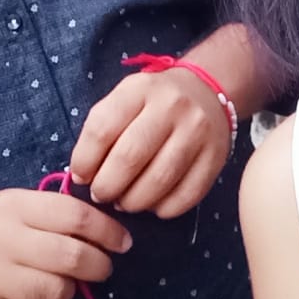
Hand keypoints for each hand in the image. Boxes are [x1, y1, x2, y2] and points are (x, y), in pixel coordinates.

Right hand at [0, 189, 129, 298]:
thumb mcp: (7, 205)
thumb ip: (49, 214)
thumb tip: (103, 233)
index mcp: (14, 206)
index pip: (75, 215)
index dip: (107, 231)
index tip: (122, 243)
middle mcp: (4, 240)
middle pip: (72, 257)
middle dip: (98, 266)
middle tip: (101, 269)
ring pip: (57, 292)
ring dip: (69, 293)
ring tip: (58, 286)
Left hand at [69, 66, 230, 218]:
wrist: (206, 92)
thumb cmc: (153, 102)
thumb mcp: (124, 99)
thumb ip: (102, 130)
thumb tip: (84, 177)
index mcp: (140, 89)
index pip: (102, 129)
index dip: (84, 161)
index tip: (81, 176)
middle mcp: (172, 106)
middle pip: (130, 158)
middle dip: (107, 186)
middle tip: (101, 195)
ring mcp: (198, 131)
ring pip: (159, 181)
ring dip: (134, 202)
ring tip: (125, 202)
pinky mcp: (216, 157)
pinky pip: (186, 196)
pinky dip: (164, 209)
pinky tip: (153, 204)